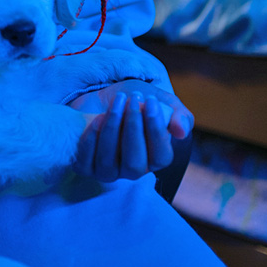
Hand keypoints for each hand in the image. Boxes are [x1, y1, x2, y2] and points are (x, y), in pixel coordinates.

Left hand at [70, 79, 193, 181]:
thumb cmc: (131, 101)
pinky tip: (96, 118)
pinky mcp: (85, 166)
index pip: (161, 156)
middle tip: (132, 100)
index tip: (149, 101)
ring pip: (110, 161)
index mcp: (155, 159)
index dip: (156, 130)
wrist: (99, 95)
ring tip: (116, 103)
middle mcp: (132, 170)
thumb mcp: (158, 100)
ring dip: (113, 129)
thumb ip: (177, 114)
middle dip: (134, 128)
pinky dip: (91, 139)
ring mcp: (108, 171)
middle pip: (135, 162)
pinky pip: (87, 162)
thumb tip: (181, 131)